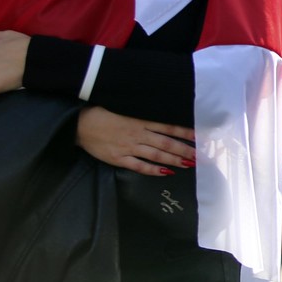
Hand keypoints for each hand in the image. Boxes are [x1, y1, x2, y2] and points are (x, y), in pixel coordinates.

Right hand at [76, 107, 194, 175]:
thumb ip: (144, 116)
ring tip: (189, 164)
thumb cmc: (103, 114)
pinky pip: (139, 166)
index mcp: (141, 120)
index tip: (199, 137)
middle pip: (167, 143)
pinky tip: (165, 172)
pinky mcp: (119, 158)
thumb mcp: (126, 109)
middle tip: (201, 155)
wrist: (80, 124)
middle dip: (185, 150)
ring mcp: (129, 147)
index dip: (185, 133)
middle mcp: (138, 134)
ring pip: (157, 155)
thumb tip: (162, 120)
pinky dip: (153, 170)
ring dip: (174, 160)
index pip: (169, 127)